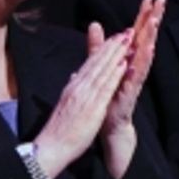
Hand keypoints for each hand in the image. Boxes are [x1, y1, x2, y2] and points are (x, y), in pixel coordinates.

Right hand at [33, 31, 131, 178]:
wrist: (51, 146)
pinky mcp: (92, 107)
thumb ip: (72, 89)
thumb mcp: (66, 104)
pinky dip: (114, 74)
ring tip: (127, 40)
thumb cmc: (60, 129)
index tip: (114, 38)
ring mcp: (85, 96)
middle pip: (96, 62)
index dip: (103, 50)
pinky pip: (105, 87)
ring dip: (115, 54)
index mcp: (73, 87)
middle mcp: (78, 87)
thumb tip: (74, 76)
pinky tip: (124, 64)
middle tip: (126, 32)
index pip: (89, 65)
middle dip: (112, 46)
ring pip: (102, 70)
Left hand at [93, 0, 165, 133]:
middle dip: (153, 19)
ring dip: (150, 36)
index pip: (136, 32)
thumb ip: (98, 46)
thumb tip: (95, 24)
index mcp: (127, 58)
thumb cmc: (108, 96)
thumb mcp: (100, 65)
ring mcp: (135, 77)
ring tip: (155, 21)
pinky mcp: (131, 90)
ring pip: (145, 53)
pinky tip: (147, 50)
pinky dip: (143, 62)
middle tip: (162, 1)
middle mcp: (135, 65)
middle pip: (145, 37)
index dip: (143, 15)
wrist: (109, 124)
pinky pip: (138, 74)